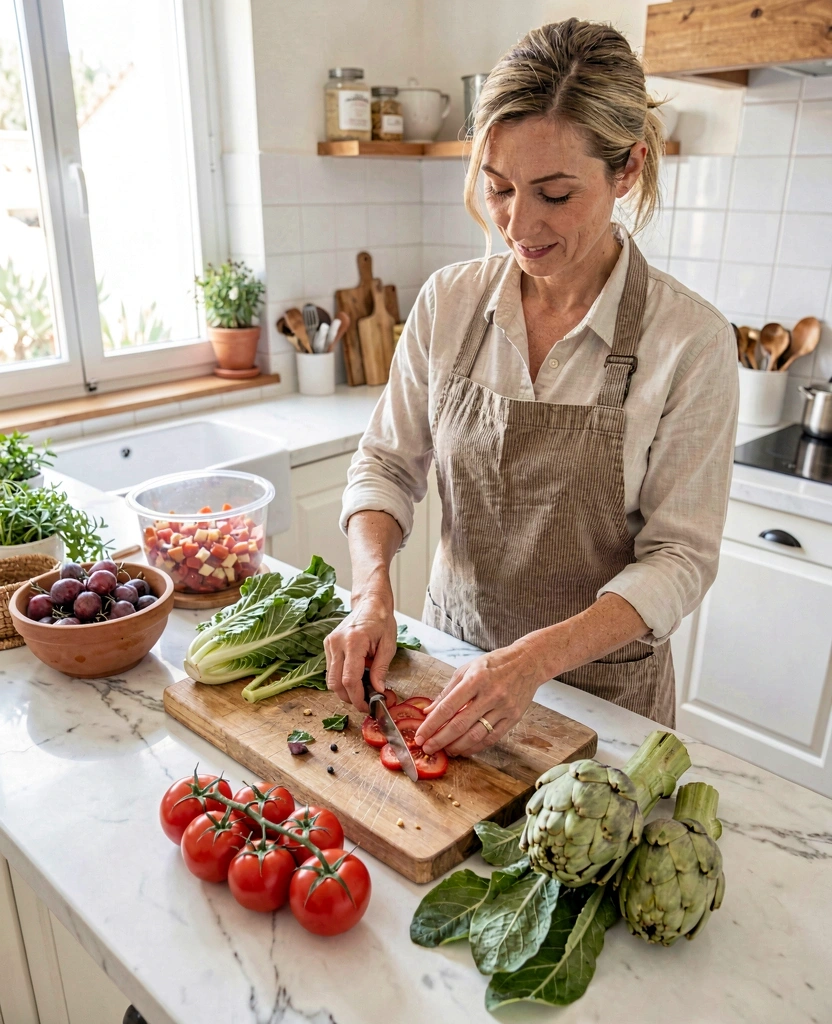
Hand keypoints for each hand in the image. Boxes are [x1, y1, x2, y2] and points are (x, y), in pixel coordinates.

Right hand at [324, 592, 397, 711]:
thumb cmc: (381, 621)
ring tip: (361, 690)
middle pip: (335, 683)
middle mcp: (337, 643)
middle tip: (364, 702)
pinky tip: (355, 676)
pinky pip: (330, 669)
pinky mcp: (327, 644)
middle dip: (349, 698)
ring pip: (330, 679)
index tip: (366, 706)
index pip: (349, 679)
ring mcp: (330, 643)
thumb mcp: (389, 645)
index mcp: (354, 642)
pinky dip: (341, 678)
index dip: (357, 697)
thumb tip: (378, 690)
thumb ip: (381, 669)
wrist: (369, 603)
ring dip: (344, 690)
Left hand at [414, 641, 546, 756]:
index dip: (431, 725)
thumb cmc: (494, 664)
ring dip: (457, 747)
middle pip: (460, 724)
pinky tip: (464, 750)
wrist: (527, 662)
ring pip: (476, 735)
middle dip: (440, 740)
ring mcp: (503, 708)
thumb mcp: (467, 670)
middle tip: (428, 748)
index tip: (420, 736)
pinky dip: (475, 747)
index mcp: (475, 679)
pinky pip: (491, 738)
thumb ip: (447, 692)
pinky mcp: (514, 718)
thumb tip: (428, 711)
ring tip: (445, 750)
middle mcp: (490, 694)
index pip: (448, 707)